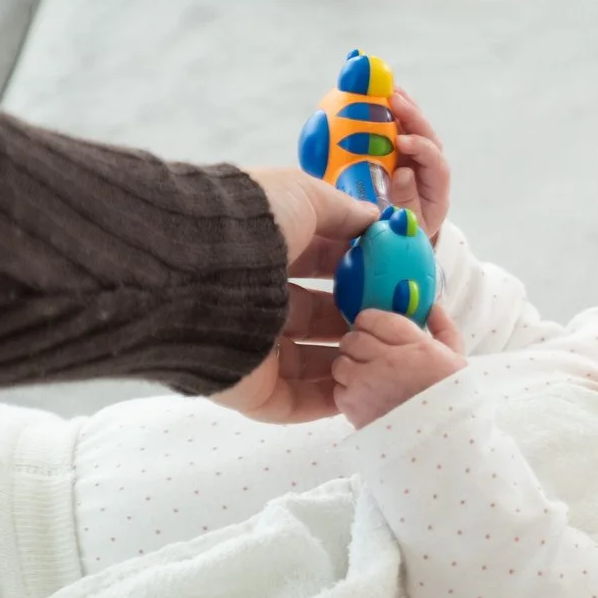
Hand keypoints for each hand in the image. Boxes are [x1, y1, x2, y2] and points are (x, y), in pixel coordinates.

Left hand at [216, 170, 380, 423]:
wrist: (200, 271)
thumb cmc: (251, 225)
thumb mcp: (303, 194)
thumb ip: (342, 209)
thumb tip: (374, 219)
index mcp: (264, 254)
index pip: (318, 268)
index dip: (358, 272)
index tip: (393, 277)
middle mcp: (255, 301)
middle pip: (319, 317)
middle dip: (360, 318)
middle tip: (398, 319)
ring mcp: (253, 349)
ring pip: (314, 363)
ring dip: (353, 359)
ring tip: (389, 354)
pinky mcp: (252, 390)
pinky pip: (299, 402)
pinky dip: (332, 399)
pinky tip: (366, 388)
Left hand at [331, 307, 464, 426]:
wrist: (442, 444)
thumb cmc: (452, 401)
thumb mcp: (457, 360)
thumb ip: (443, 328)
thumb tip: (433, 307)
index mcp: (415, 347)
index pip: (375, 318)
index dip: (373, 322)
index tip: (379, 330)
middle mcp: (387, 362)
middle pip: (353, 337)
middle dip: (360, 343)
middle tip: (372, 354)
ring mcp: (366, 385)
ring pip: (340, 362)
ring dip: (351, 366)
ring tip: (367, 377)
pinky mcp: (354, 408)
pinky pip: (338, 390)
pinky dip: (348, 391)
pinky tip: (365, 397)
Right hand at [387, 88, 450, 238]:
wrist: (396, 236)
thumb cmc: (402, 233)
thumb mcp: (406, 225)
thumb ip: (406, 202)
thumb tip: (404, 172)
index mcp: (437, 190)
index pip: (436, 163)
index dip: (421, 148)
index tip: (401, 141)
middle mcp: (429, 169)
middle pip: (428, 137)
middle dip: (413, 117)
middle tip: (394, 99)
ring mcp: (415, 159)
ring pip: (414, 128)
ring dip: (402, 107)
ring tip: (387, 88)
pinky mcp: (399, 153)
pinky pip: (397, 129)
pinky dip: (390, 112)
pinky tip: (379, 94)